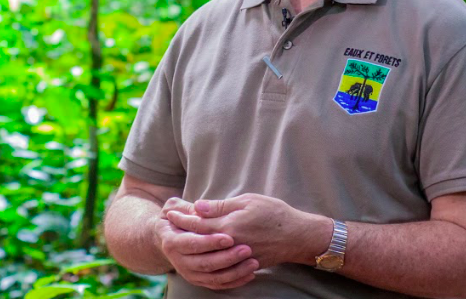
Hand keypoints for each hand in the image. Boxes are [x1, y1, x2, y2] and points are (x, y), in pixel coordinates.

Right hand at [153, 198, 258, 289]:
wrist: (167, 235)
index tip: (229, 238)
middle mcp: (178, 260)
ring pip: (213, 277)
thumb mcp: (176, 208)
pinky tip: (249, 274)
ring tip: (253, 262)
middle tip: (247, 250)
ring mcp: (189, 272)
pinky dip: (234, 282)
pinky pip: (218, 285)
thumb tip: (200, 207)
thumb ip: (188, 208)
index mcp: (172, 241)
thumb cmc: (176, 216)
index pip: (192, 243)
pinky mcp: (199, 280)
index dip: (210, 242)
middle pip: (204, 263)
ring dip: (234, 272)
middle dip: (227, 258)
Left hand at [165, 193, 329, 269]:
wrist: (297, 236)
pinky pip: (221, 261)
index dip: (181, 217)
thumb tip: (198, 206)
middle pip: (198, 238)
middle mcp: (229, 244)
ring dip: (192, 242)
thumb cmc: (274, 214)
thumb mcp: (247, 201)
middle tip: (167, 223)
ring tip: (179, 235)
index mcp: (228, 226)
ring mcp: (236, 256)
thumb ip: (221, 206)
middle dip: (182, 230)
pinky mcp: (244, 263)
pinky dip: (208, 253)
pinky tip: (201, 249)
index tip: (169, 212)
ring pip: (207, 251)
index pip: (197, 223)